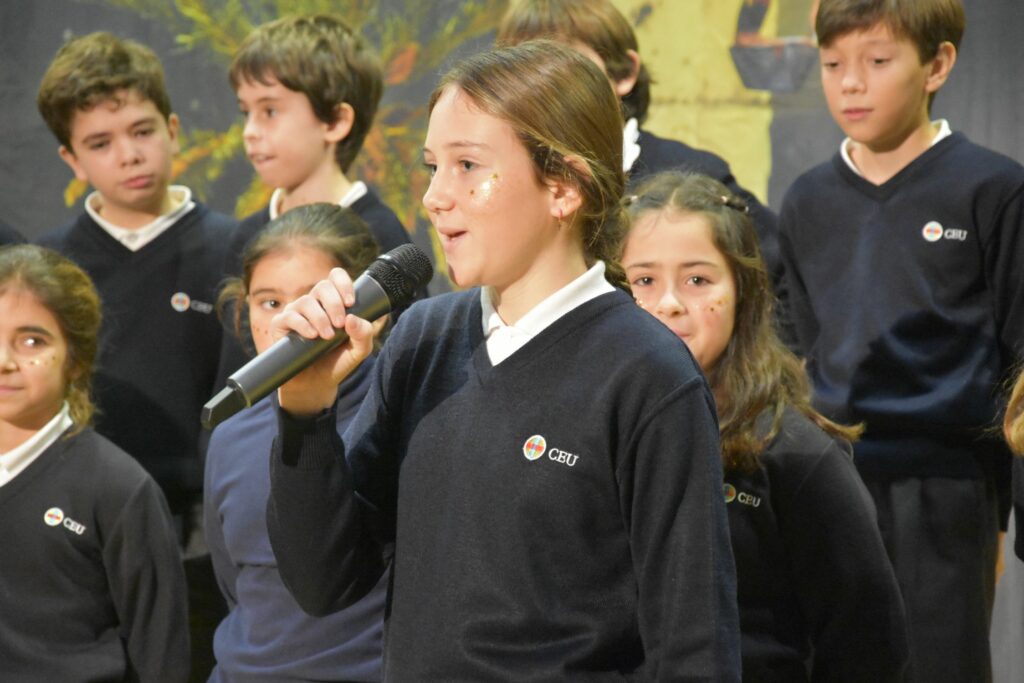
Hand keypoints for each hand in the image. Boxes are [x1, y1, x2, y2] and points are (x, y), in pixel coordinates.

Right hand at [271, 267, 376, 415]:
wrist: (316, 385)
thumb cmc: (337, 362)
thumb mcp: (359, 350)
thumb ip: (364, 334)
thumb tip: (353, 317)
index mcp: (333, 303)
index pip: (335, 277)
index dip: (343, 283)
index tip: (351, 302)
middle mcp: (313, 304)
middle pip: (322, 287)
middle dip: (334, 303)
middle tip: (340, 324)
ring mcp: (295, 313)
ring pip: (306, 301)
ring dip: (320, 318)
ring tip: (327, 337)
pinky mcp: (280, 326)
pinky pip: (288, 316)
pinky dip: (302, 325)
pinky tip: (311, 336)